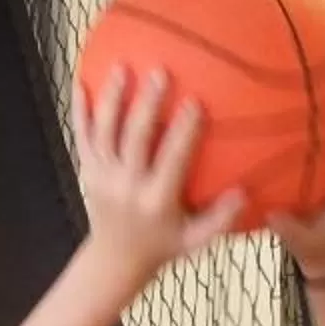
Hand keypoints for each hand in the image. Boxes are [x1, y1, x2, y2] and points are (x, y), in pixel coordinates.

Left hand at [74, 65, 244, 279]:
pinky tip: (80, 81)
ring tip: (122, 66)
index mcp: (156, 200)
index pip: (171, 159)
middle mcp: (126, 185)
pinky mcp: (87, 170)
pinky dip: (79, 110)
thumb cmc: (163, 244)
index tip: (195, 102)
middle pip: (135, 138)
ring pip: (105, 131)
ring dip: (113, 98)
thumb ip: (220, 219)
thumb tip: (244, 192)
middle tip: (160, 72)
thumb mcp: (196, 240)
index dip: (182, 131)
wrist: (115, 259)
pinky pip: (81, 136)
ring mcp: (102, 176)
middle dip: (147, 104)